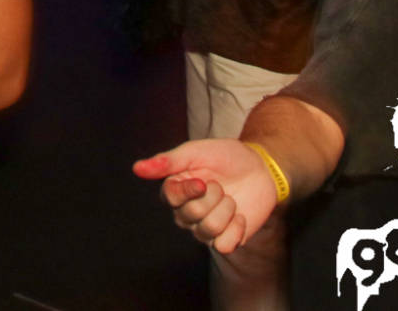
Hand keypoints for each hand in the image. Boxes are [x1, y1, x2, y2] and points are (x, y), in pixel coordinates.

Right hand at [132, 138, 279, 254]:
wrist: (260, 168)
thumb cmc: (226, 156)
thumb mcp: (196, 152)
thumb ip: (168, 161)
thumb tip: (136, 168)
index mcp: (176, 190)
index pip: (169, 198)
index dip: (187, 192)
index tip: (203, 180)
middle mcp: (187, 212)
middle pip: (190, 215)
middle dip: (212, 197)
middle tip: (220, 185)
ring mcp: (206, 227)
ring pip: (208, 231)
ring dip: (226, 210)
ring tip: (231, 198)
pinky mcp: (227, 238)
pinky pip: (224, 246)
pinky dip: (236, 230)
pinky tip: (240, 216)